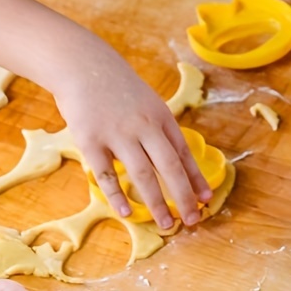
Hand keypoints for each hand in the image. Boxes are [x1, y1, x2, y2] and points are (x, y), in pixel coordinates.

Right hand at [52, 33, 210, 231]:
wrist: (84, 65)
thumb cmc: (119, 89)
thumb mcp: (148, 103)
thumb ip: (160, 130)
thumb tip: (177, 162)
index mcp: (161, 117)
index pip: (184, 153)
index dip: (196, 178)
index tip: (206, 200)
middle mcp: (144, 126)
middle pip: (169, 167)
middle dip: (184, 197)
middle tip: (192, 221)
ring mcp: (117, 134)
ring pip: (142, 174)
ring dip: (157, 203)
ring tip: (167, 224)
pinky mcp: (91, 140)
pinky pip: (107, 174)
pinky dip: (117, 196)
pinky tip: (126, 213)